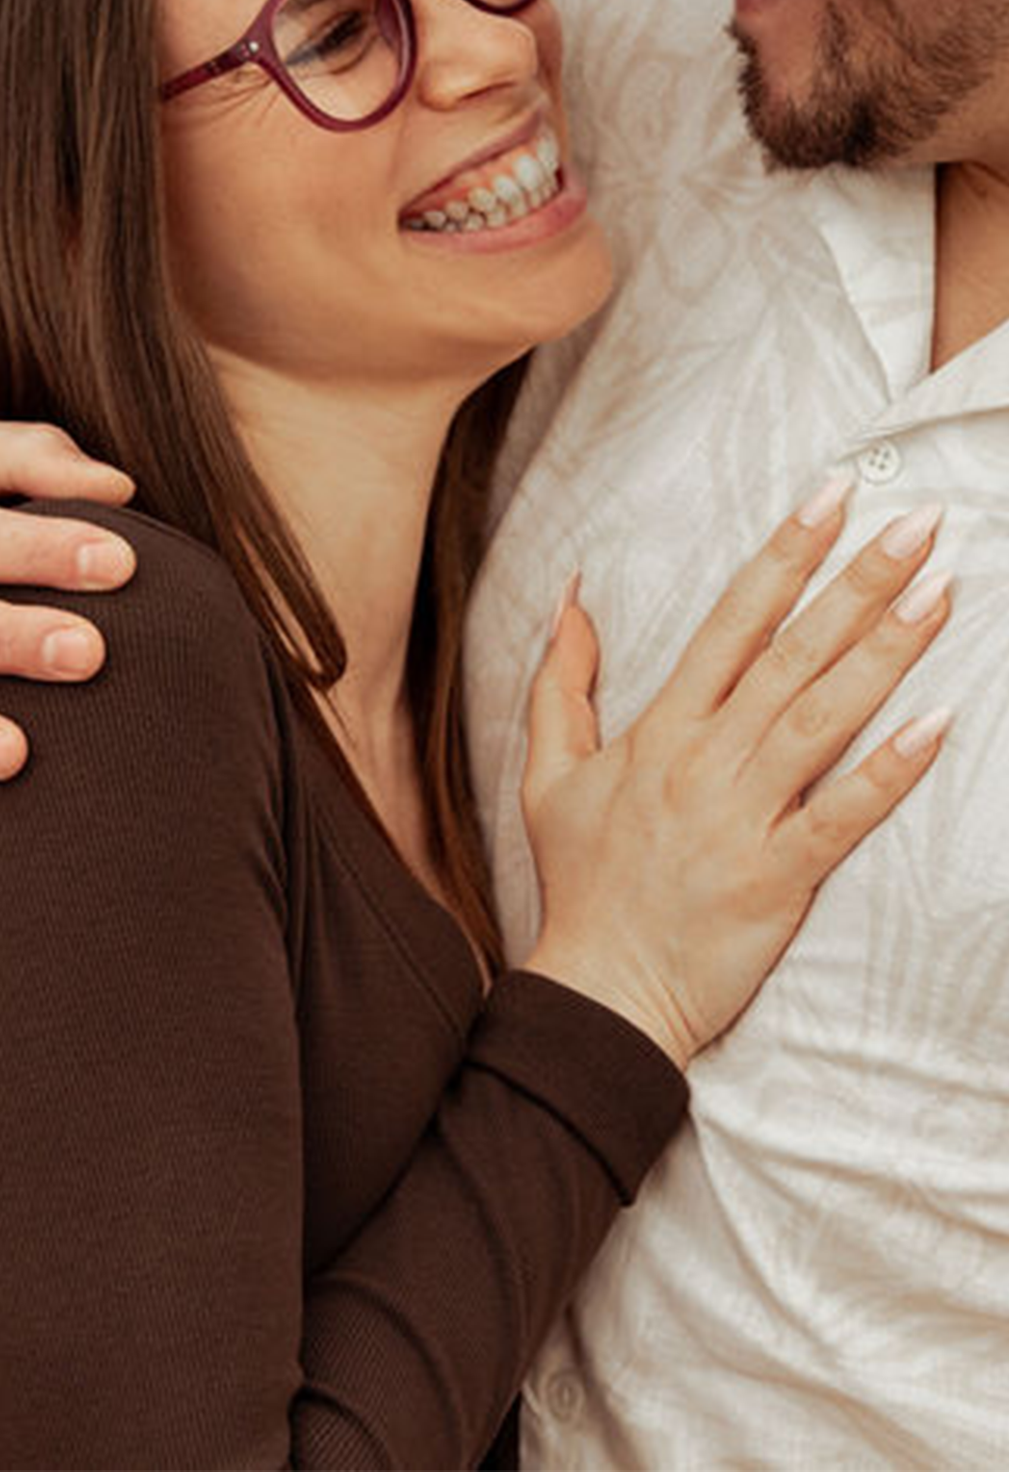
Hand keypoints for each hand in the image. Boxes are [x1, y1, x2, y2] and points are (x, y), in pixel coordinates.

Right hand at [520, 486, 950, 1066]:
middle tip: (917, 523)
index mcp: (662, 729)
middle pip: (791, 654)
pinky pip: (842, 815)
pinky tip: (938, 725)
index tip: (831, 498)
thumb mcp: (550, 771)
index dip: (784, 556)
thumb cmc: (581, 882)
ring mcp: (742, 816)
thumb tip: (572, 593)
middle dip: (856, 582)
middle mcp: (706, 760)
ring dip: (885, 653)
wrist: (599, 992)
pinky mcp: (776, 877)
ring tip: (940, 593)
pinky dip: (890, 770)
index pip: (732, 622)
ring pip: (823, 718)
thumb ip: (562, 680)